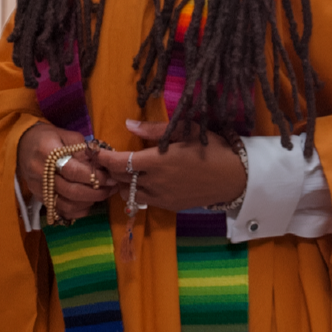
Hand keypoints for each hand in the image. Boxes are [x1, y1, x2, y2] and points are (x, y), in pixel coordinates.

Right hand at [17, 122, 118, 222]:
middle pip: (71, 191)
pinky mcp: (39, 198)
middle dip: (95, 193)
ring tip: (102, 195)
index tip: (109, 177)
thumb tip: (102, 164)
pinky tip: (87, 203)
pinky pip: (61, 211)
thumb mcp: (66, 135)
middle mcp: (40, 174)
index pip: (73, 171)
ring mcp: (38, 189)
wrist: (22, 145)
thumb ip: (83, 150)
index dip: (93, 176)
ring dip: (88, 203)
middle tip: (111, 188)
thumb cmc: (47, 137)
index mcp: (47, 153)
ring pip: (66, 205)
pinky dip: (77, 211)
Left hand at [94, 121, 244, 213]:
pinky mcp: (169, 207)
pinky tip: (143, 181)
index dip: (104, 158)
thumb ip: (154, 130)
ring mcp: (161, 198)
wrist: (235, 178)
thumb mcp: (185, 131)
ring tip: (125, 171)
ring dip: (123, 183)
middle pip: (120, 179)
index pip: (120, 163)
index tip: (96, 151)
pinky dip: (137, 192)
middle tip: (107, 159)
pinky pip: (144, 201)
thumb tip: (128, 125)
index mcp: (158, 162)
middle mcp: (156, 183)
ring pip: (129, 193)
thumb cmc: (212, 148)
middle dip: (110, 170)